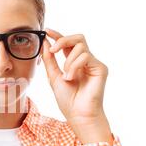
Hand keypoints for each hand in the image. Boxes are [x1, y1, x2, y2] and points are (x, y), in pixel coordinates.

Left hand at [41, 28, 112, 143]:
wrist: (78, 115)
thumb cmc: (67, 100)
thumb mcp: (53, 77)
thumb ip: (49, 60)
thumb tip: (45, 42)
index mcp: (74, 62)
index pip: (67, 43)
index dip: (58, 35)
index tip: (47, 31)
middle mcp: (85, 61)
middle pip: (77, 38)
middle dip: (62, 40)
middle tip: (53, 50)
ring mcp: (94, 64)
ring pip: (80, 46)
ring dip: (68, 61)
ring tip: (66, 76)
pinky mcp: (101, 68)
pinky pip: (86, 56)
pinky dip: (74, 66)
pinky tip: (71, 78)